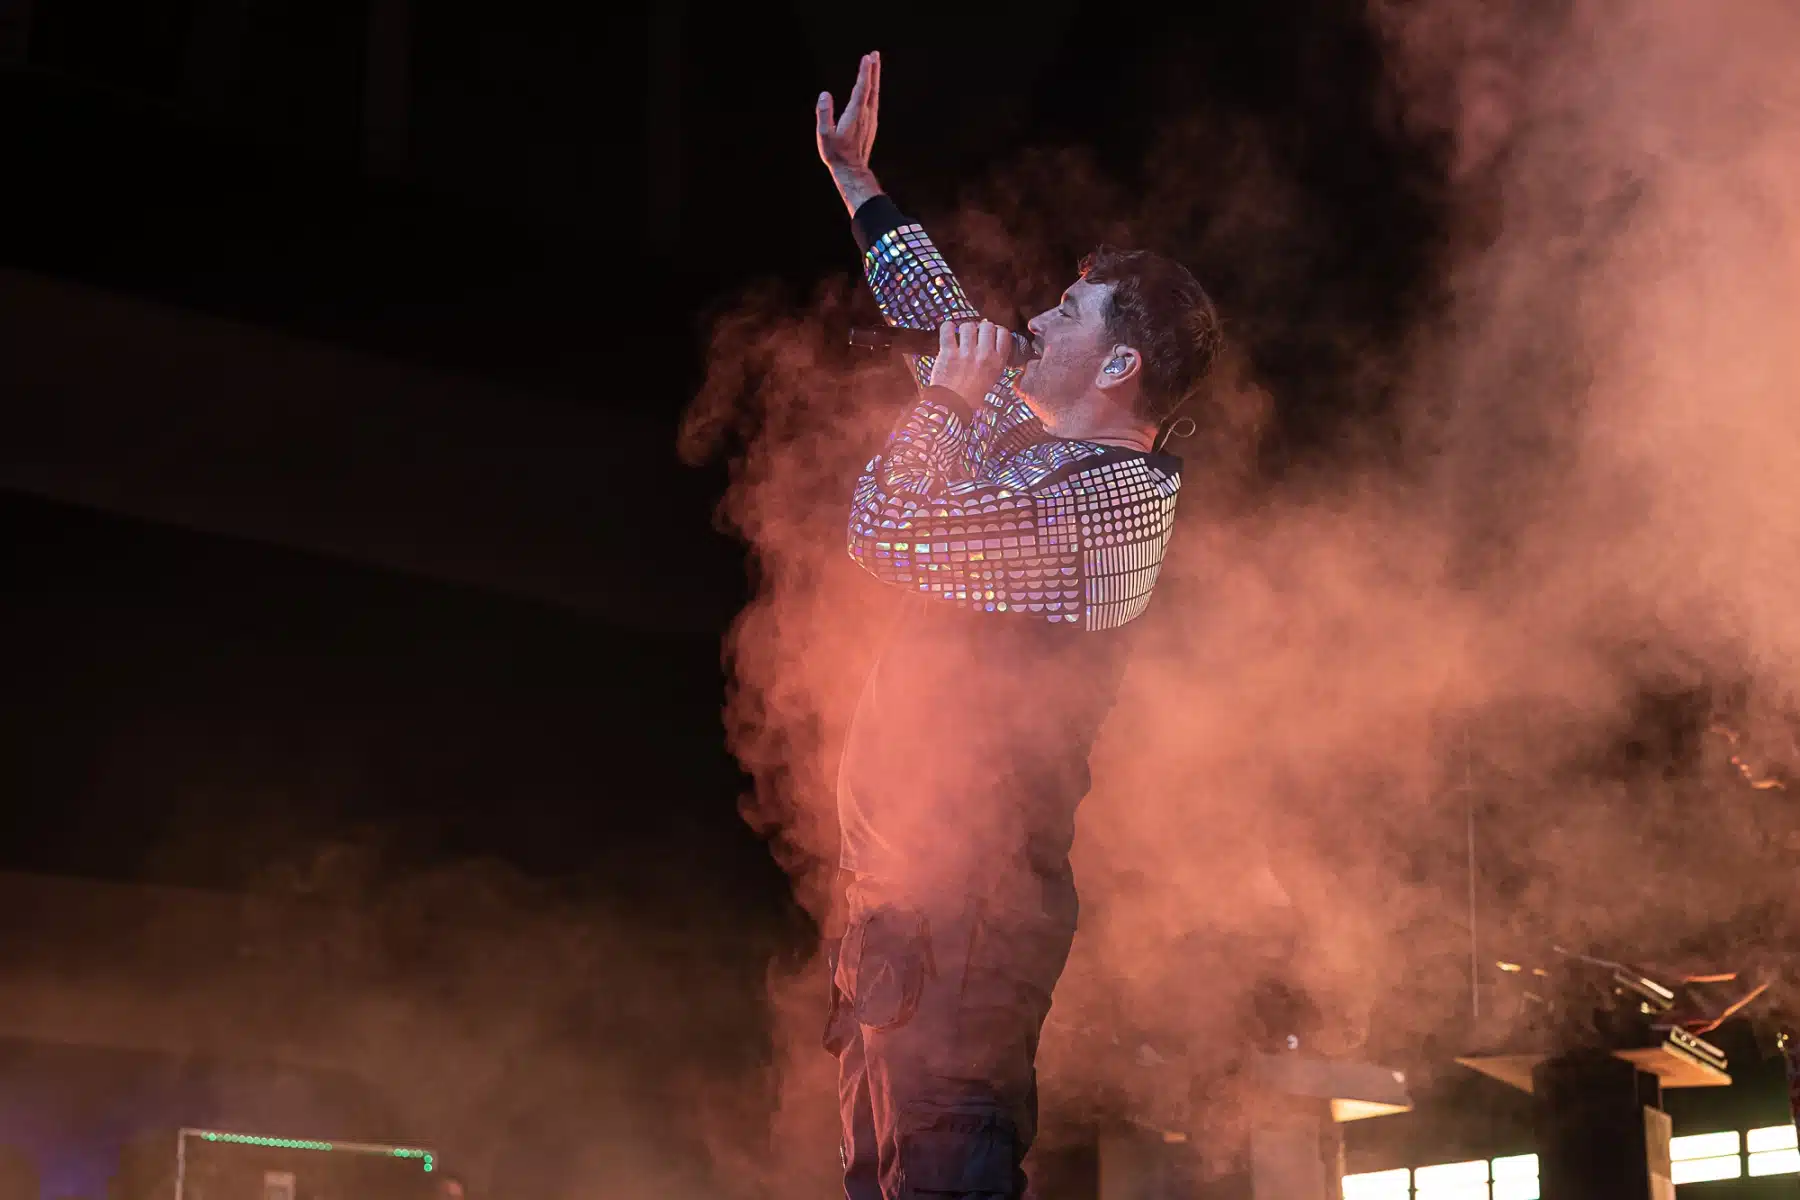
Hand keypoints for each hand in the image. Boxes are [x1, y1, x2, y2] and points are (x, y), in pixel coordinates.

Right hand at [817, 53, 882, 213]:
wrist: (851, 171)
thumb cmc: (836, 154)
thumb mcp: (824, 135)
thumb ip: (824, 114)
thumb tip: (824, 94)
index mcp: (855, 114)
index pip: (861, 88)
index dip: (865, 72)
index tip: (867, 57)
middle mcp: (866, 114)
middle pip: (871, 87)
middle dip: (873, 70)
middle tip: (874, 54)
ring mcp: (871, 119)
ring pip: (874, 94)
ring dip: (874, 78)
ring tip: (874, 65)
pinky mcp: (871, 124)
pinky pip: (874, 101)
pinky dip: (873, 90)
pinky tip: (871, 87)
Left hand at [928, 319, 1011, 403]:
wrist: (953, 405)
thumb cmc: (972, 393)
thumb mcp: (993, 377)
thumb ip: (995, 358)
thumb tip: (992, 336)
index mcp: (997, 362)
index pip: (1004, 333)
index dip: (997, 329)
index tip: (991, 332)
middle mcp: (984, 356)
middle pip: (987, 326)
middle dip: (981, 327)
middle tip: (975, 334)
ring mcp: (966, 354)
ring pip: (968, 326)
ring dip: (964, 328)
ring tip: (961, 336)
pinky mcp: (948, 353)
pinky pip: (948, 329)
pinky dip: (948, 327)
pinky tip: (949, 330)